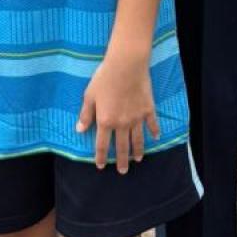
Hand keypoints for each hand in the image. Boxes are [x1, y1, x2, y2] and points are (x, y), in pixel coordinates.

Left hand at [76, 46, 159, 171]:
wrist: (126, 65)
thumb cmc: (104, 78)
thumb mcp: (90, 96)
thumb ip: (86, 114)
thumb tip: (80, 130)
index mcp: (106, 121)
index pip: (102, 145)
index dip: (101, 157)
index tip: (100, 166)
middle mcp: (122, 124)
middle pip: (122, 147)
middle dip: (121, 161)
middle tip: (122, 171)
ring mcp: (137, 118)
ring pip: (138, 140)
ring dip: (137, 151)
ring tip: (138, 160)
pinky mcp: (148, 110)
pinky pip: (152, 124)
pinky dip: (154, 131)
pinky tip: (156, 137)